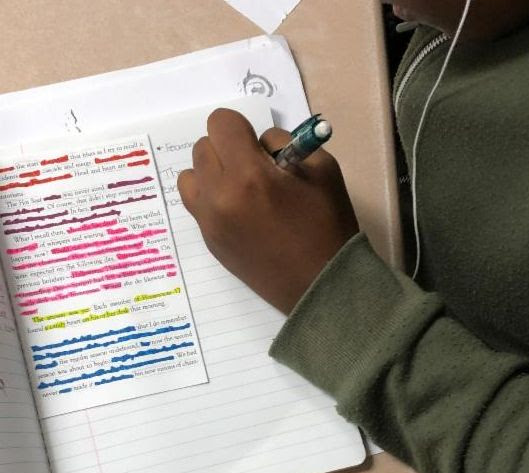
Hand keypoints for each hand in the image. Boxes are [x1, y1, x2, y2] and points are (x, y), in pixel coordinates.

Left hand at [177, 109, 358, 313]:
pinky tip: (243, 215)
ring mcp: (209, 221)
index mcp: (249, 175)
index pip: (221, 123)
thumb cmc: (328, 226)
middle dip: (229, 151)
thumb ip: (287, 146)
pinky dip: (214, 200)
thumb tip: (260, 145)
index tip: (260, 148)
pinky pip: (197, 204)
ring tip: (243, 192)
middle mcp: (219, 196)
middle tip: (258, 171)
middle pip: (203, 147)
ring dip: (214, 175)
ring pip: (191, 176)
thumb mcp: (323, 170)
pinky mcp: (209, 241)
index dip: (242, 129)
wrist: (321, 285)